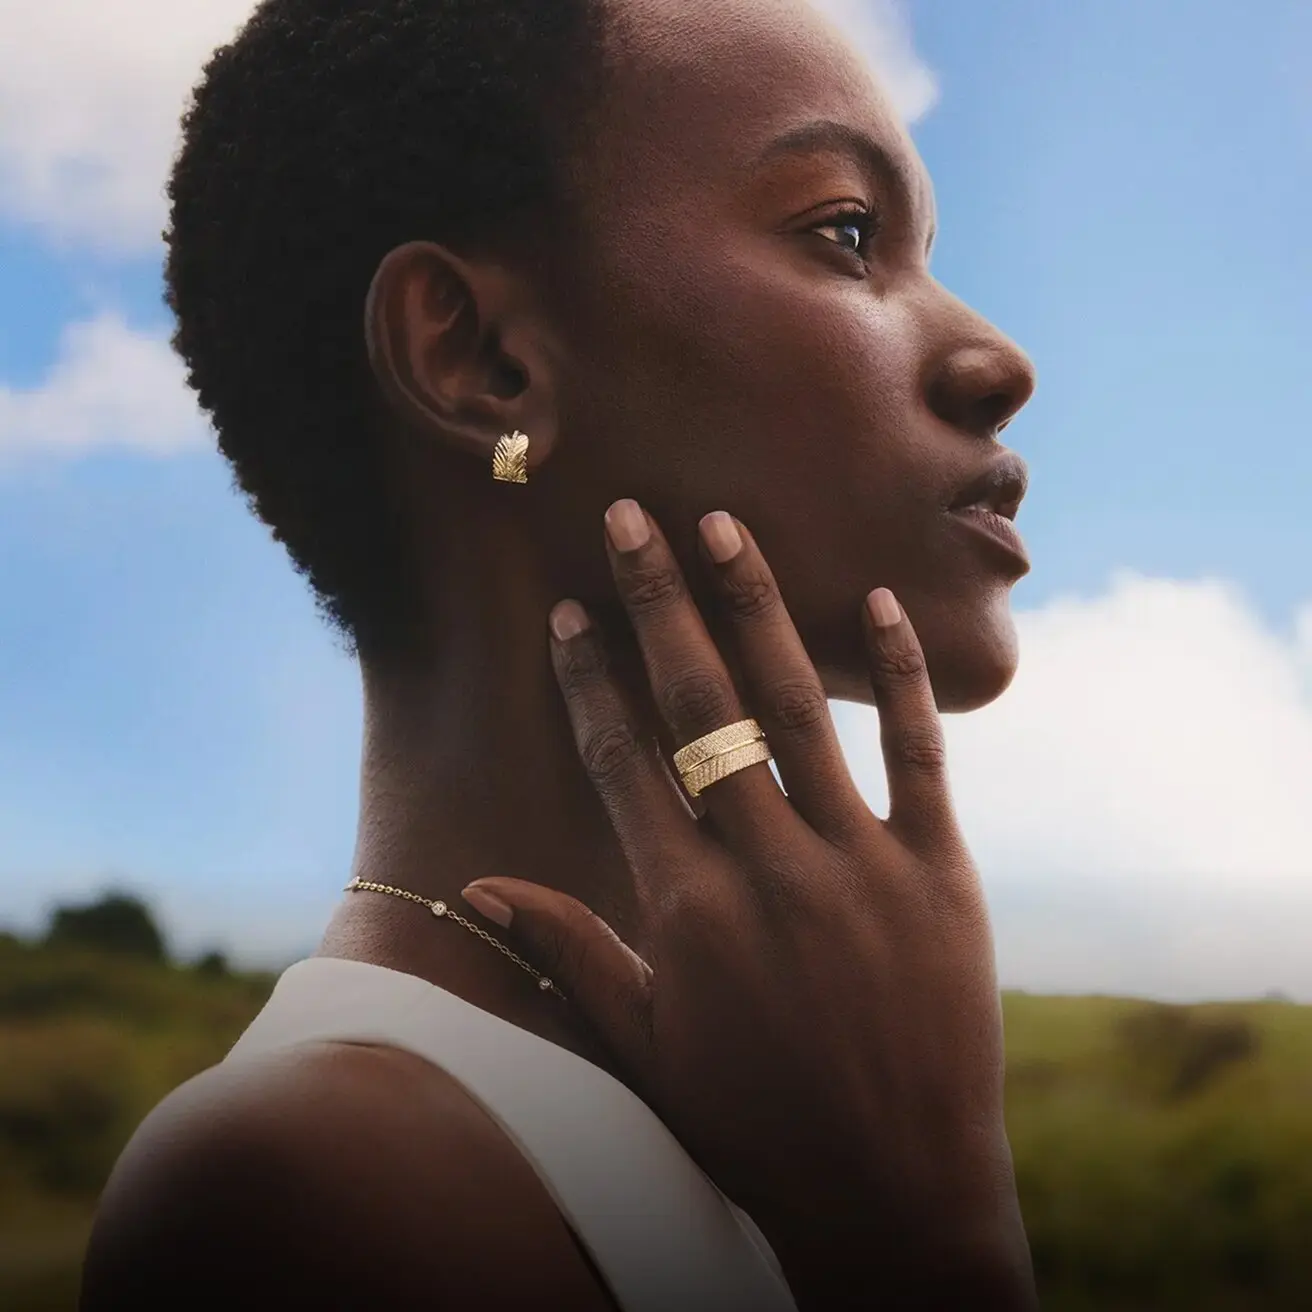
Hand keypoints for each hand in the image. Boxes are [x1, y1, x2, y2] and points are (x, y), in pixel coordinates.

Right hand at [462, 502, 1034, 1309]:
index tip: (568, 609)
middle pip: (700, 707)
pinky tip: (880, 602)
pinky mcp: (940, 874)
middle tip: (633, 516)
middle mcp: (765, 868)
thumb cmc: (752, 1119)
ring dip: (758, 610)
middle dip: (659, 602)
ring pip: (799, 708)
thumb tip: (478, 884)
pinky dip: (902, 677)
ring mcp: (859, 864)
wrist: (893, 1191)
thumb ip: (567, 948)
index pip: (622, 760)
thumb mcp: (644, 1042)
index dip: (590, 677)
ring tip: (726, 528)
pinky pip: (920, 755)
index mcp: (685, 907)